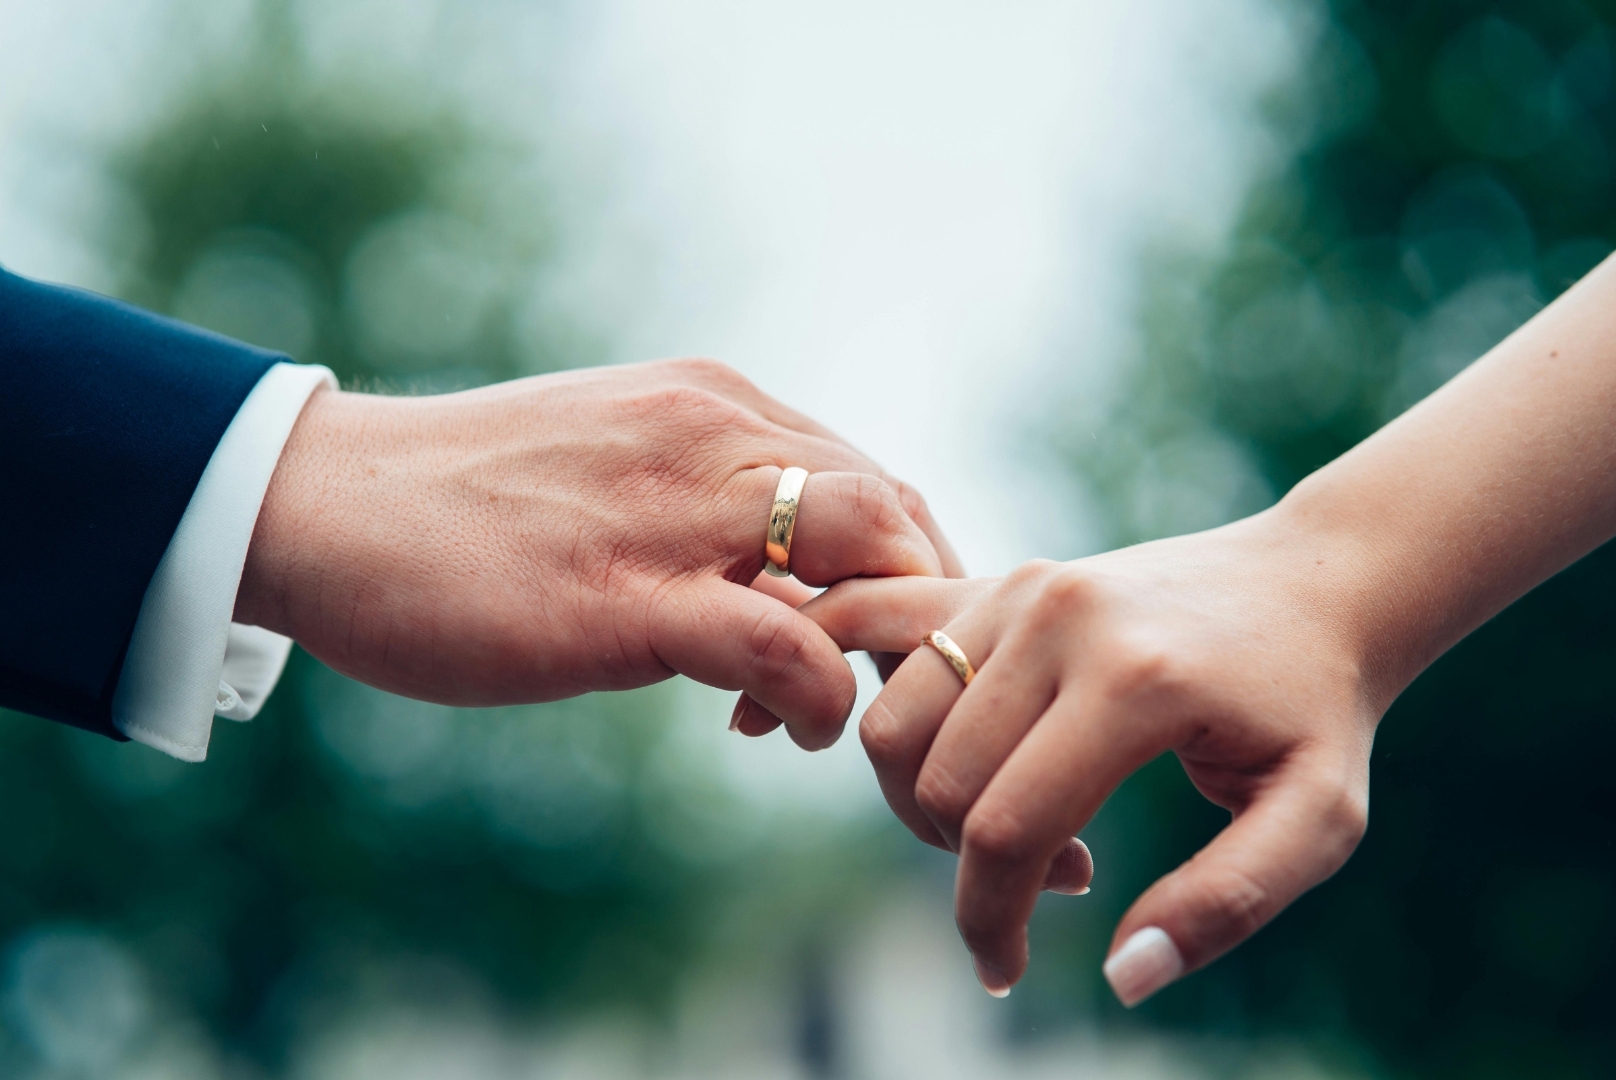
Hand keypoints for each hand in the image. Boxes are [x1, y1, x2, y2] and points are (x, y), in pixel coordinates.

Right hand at [235, 358, 960, 749]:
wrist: (328, 503)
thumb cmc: (467, 503)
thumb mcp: (616, 479)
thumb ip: (705, 517)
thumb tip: (778, 599)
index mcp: (715, 407)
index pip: (872, 475)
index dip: (904, 569)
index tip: (876, 642)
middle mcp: (715, 436)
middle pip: (895, 509)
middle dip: (923, 607)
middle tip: (890, 689)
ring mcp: (676, 511)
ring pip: (866, 549)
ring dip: (888, 643)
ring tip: (848, 709)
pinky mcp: (627, 598)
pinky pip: (781, 643)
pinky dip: (817, 693)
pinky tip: (783, 729)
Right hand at [803, 508, 1374, 1000]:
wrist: (1311, 584)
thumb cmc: (1315, 711)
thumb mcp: (1317, 819)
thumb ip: (1226, 904)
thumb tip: (1121, 978)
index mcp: (1134, 678)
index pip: (1006, 828)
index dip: (987, 921)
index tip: (1005, 971)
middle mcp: (1059, 618)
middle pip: (938, 782)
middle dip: (968, 868)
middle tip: (1061, 879)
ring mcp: (1019, 587)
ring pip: (893, 724)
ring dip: (925, 800)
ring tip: (1019, 818)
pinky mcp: (998, 580)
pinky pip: (887, 653)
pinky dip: (882, 713)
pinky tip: (904, 753)